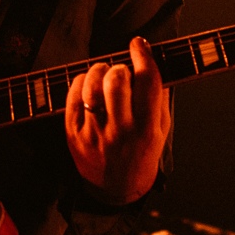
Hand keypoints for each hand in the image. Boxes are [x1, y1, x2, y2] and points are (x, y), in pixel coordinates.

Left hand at [64, 37, 171, 205]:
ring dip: (99, 71)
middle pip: (117, 80)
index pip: (148, 81)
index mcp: (147, 129)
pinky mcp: (73, 133)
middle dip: (120, 67)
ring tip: (104, 75)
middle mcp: (120, 130)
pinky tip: (90, 85)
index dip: (143, 55)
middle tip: (122, 72)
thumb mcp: (161, 131)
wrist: (116, 189)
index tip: (139, 44)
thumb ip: (159, 99)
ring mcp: (94, 132)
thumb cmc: (142, 155)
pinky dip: (81, 82)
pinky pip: (73, 96)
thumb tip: (153, 63)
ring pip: (92, 85)